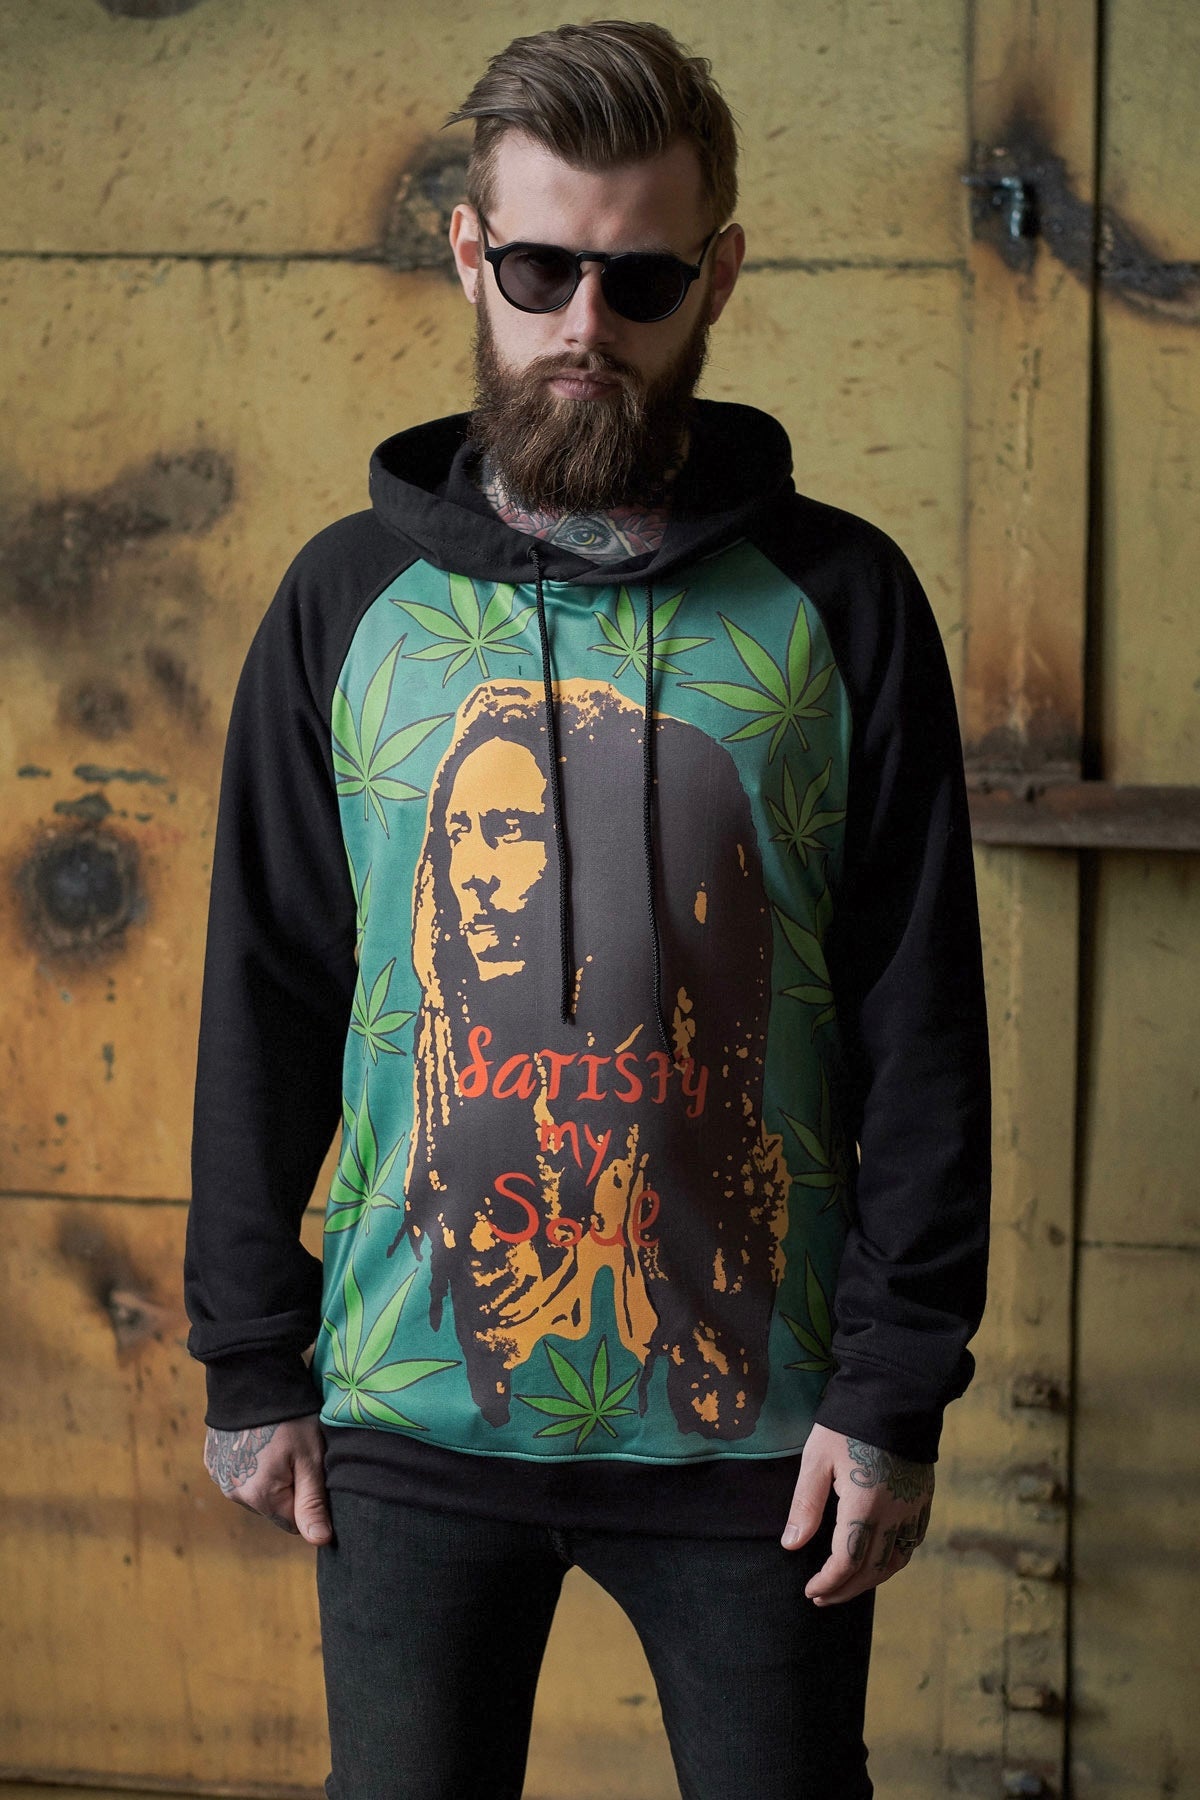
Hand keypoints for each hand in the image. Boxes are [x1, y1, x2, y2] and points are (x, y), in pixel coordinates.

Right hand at [203, 1416, 331, 1544]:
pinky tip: (258, 1439)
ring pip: (255, 1491)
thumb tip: (320, 1541)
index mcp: (260, 1497)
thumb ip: (313, 1502)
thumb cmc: (290, 1417)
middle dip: (289, 1488)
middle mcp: (234, 1494)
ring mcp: (219, 1477)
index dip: (309, 1502)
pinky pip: (238, 1474)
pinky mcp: (211, 1460)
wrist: (251, 1377)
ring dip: (268, 1476)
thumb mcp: (310, 1457)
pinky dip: (250, 1463)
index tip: (314, 1473)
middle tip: (297, 1453)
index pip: (293, 1523)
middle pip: (273, 1507)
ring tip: (278, 1442)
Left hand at [781, 1422, 932, 1604]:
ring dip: (870, 1581)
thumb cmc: (847, 1423)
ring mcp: (913, 1508)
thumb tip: (791, 1545)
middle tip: (822, 1597)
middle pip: (872, 1570)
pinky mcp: (923, 1500)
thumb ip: (805, 1505)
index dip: (828, 1582)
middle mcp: (894, 1512)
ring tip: (845, 1586)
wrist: (893, 1394)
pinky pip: (911, 1544)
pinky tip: (876, 1563)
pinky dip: (893, 1562)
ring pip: (895, 1562)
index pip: (846, 1561)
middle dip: (845, 1589)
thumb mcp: (817, 1459)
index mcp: (865, 1504)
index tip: (810, 1590)